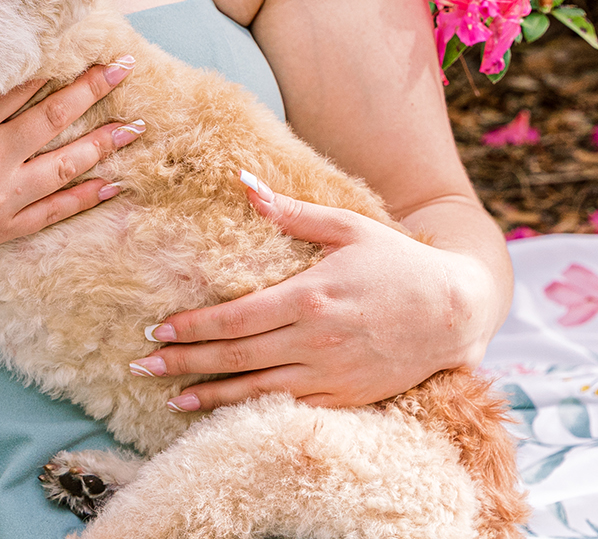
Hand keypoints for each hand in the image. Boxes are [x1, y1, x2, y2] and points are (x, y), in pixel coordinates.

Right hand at [0, 56, 144, 284]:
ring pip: (66, 164)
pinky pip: (54, 210)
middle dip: (92, 89)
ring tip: (135, 126)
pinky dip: (85, 197)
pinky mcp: (3, 228)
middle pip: (54, 116)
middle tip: (125, 67)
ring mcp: (2, 198)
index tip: (78, 44)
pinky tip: (111, 184)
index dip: (50, 62)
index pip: (19, 85)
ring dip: (103, 142)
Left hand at [130, 178, 497, 411]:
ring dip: (210, 396)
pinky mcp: (347, 397)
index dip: (191, 326)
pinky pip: (290, 409)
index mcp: (308, 297)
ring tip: (170, 398)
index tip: (156, 329)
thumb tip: (243, 182)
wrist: (456, 310)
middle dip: (184, 363)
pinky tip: (225, 415)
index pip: (234, 318)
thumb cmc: (397, 262)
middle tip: (141, 365)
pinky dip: (254, 413)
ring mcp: (331, 374)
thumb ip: (290, 211)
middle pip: (236, 357)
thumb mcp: (345, 226)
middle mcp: (315, 341)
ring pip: (258, 390)